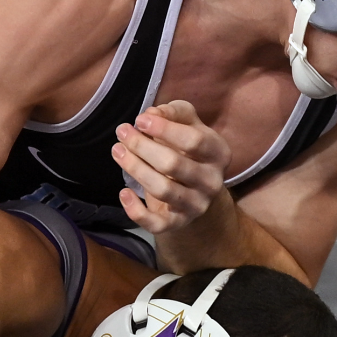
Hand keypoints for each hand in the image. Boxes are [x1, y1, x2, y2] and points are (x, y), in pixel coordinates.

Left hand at [112, 100, 230, 232]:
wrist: (196, 189)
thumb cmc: (189, 149)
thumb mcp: (188, 124)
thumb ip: (174, 113)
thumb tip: (152, 113)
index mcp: (218, 153)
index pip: (194, 140)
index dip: (164, 129)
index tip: (140, 120)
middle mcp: (212, 181)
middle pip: (173, 164)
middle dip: (142, 146)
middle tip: (122, 132)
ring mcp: (196, 204)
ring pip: (162, 190)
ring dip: (135, 168)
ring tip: (117, 151)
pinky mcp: (178, 223)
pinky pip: (156, 223)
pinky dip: (136, 210)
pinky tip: (123, 192)